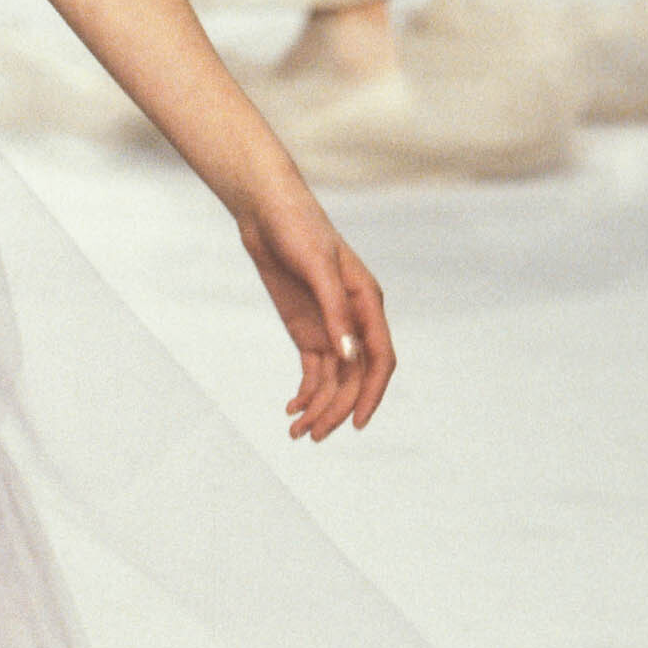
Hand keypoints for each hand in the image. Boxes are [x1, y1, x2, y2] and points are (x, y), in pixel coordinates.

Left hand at [236, 173, 394, 440]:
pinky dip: (306, 391)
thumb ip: (334, 313)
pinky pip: (314, 369)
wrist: (267, 211)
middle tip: (311, 436)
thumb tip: (349, 358)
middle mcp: (354, 320)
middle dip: (336, 409)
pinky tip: (292, 408)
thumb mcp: (317, 269)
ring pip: (333, 378)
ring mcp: (330, 325)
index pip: (380, 359)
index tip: (357, 423)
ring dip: (319, 406)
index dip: (372, 394)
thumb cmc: (298, 229)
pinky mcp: (307, 328)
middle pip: (354, 377)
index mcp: (367, 303)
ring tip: (297, 432)